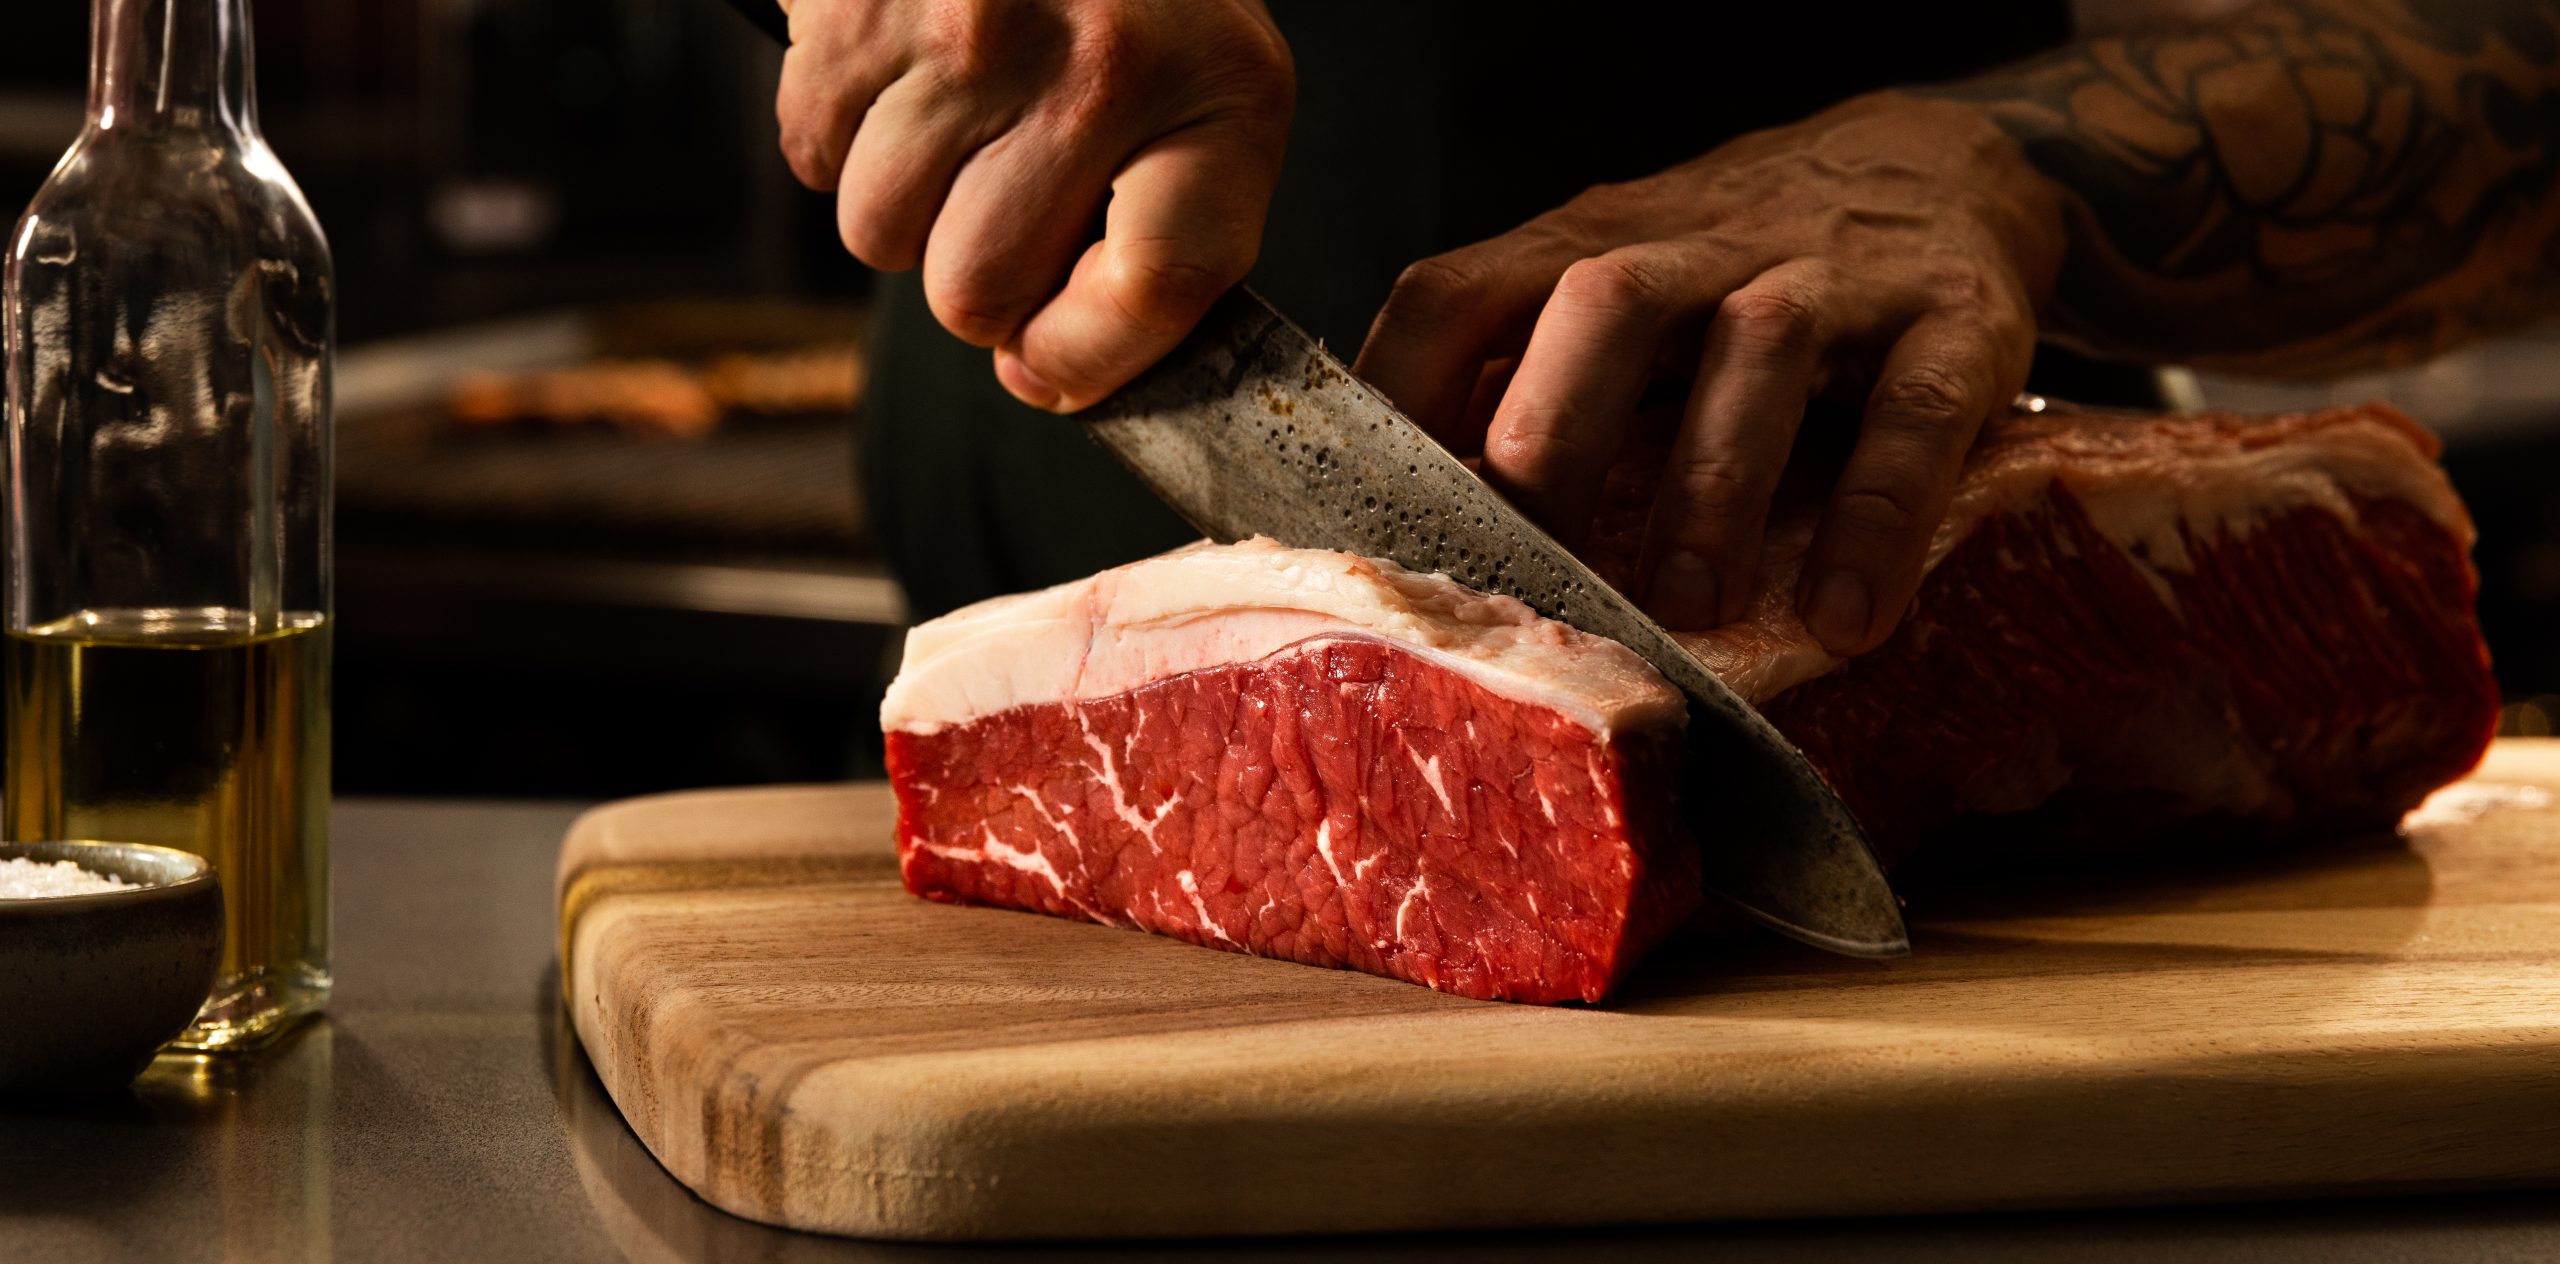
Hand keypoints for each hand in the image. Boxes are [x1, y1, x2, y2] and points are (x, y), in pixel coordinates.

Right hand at [775, 0, 1292, 410]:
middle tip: (999, 199)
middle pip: (978, 295)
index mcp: (1216, 94)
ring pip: (881, 234)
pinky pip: (811, 154)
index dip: (1082, 357)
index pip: (1153, 290)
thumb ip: (1164, 247)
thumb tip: (1042, 377)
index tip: (1045, 362)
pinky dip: (839, 137)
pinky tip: (900, 77)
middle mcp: (1099, 61)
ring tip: (956, 123)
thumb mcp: (1207, 101)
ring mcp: (971, 30)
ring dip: (903, 207)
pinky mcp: (859, 6)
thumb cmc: (1128, 4)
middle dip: (975, 277)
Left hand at [1353, 93, 2065, 654]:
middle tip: (1529, 576)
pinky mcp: (1955, 323)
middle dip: (1552, 437)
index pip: (1459, 293)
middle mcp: (1699, 244)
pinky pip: (1916, 412)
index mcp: (1588, 246)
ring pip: (1759, 347)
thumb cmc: (1737, 273)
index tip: (1370, 525)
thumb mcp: (1614, 296)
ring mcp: (1831, 277)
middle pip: (1601, 301)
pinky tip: (1844, 618)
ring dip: (1712, 487)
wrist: (1946, 164)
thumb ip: (1514, 378)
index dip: (1399, 399)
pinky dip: (1878, 517)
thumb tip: (1389, 524)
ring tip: (1687, 612)